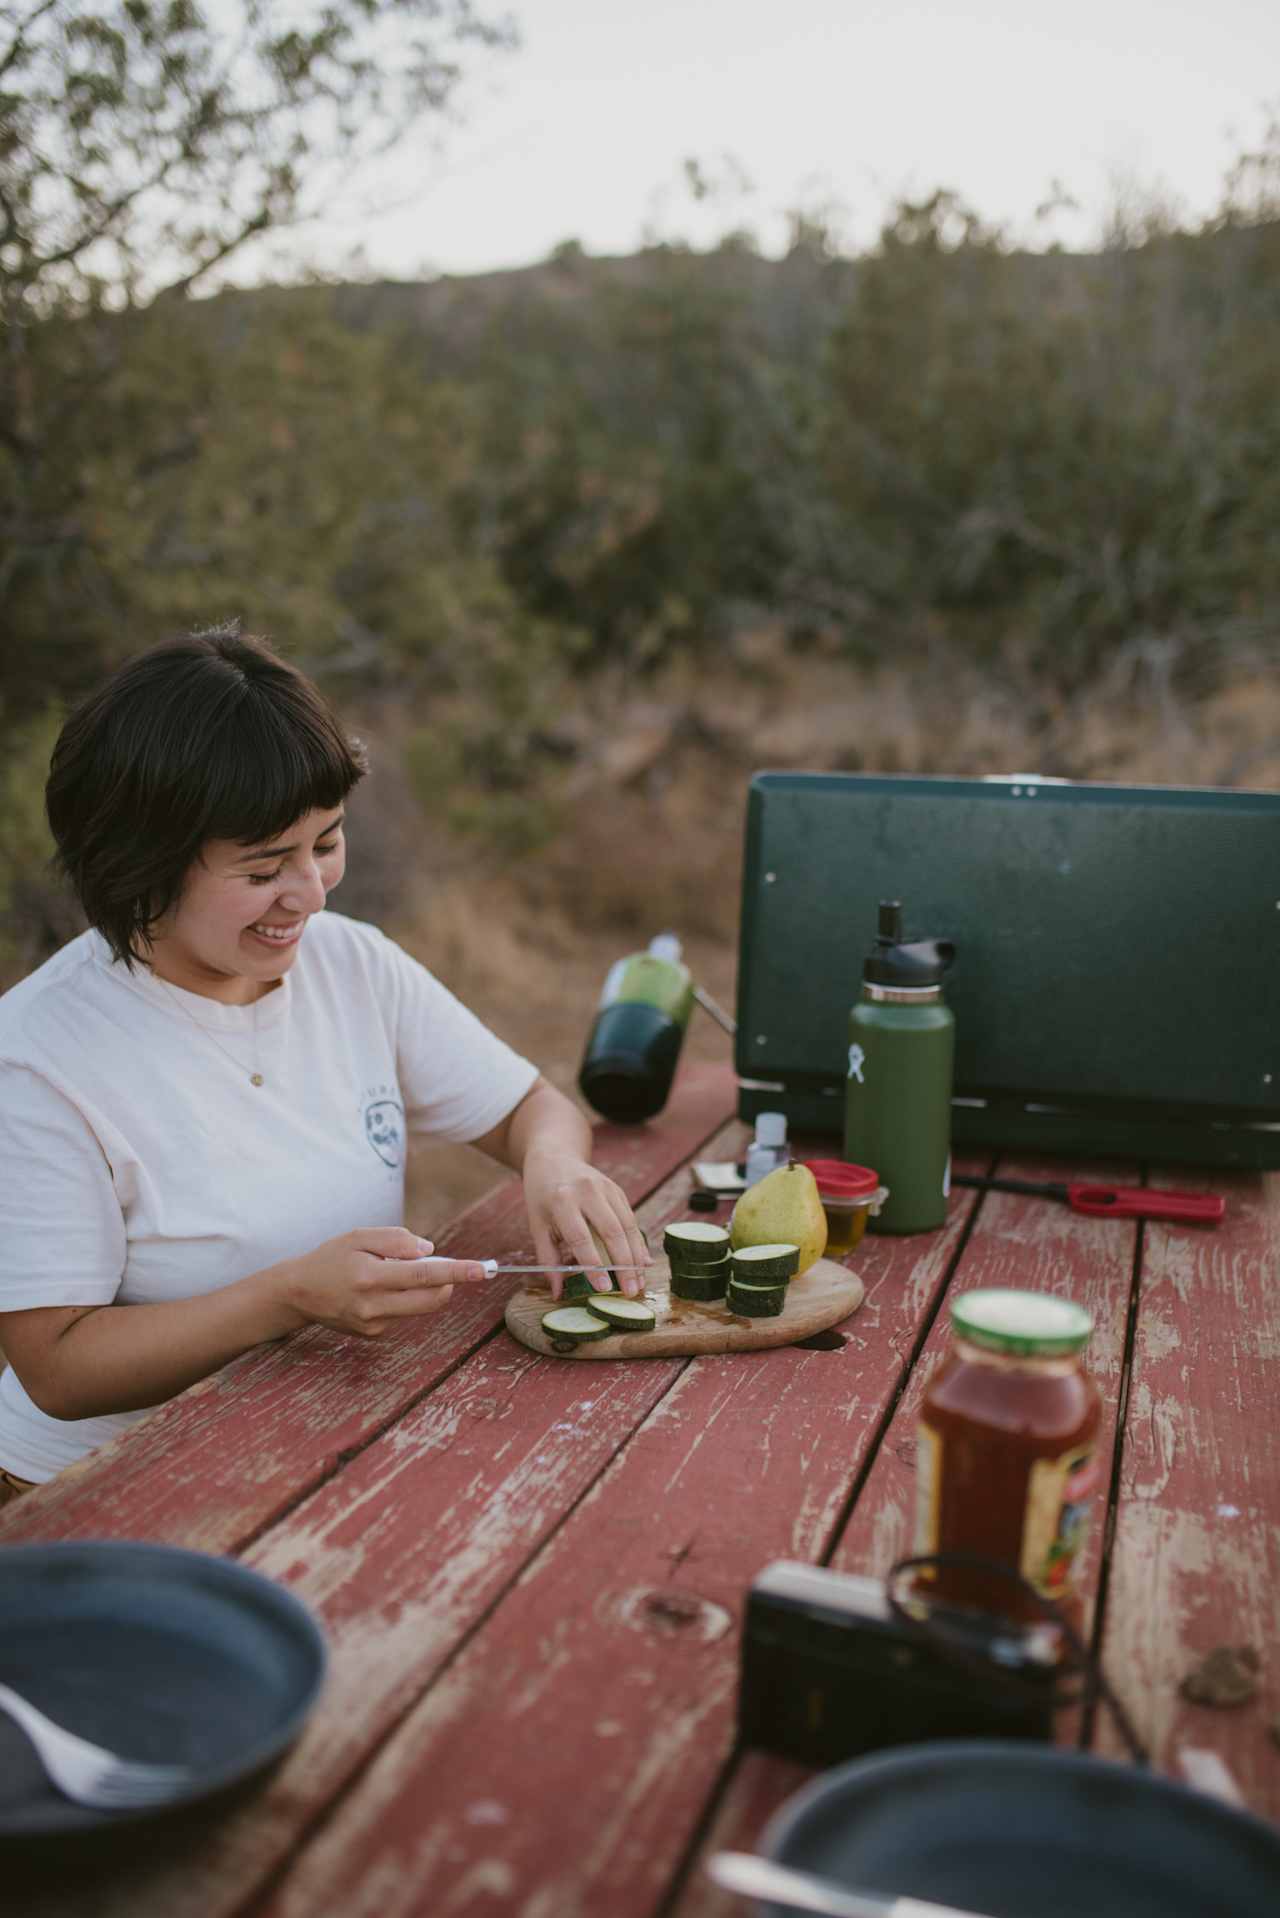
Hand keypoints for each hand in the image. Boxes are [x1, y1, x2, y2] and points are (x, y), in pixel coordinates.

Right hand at [271, 1228, 486, 1338]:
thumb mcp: (358, 1236)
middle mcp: (373, 1305)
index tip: (482, 1270)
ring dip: (422, 1288)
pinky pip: (403, 1313)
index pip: (424, 1275)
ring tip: (393, 1273)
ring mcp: (374, 1323)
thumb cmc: (331, 1258)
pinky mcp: (373, 1333)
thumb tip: (429, 1251)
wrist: (298, 1293)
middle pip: (431, 1299)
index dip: (457, 1272)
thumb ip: (395, 1240)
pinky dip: (402, 1297)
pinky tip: (377, 1290)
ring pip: (420, 1306)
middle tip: (442, 1265)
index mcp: (370, 1276)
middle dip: (448, 1282)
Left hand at [521, 1150, 650, 1298]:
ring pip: (628, 1226)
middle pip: (612, 1232)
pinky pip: (631, 1220)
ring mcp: (606, 1188)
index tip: (604, 1289)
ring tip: (639, 1283)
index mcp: (562, 1200)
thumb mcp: (537, 1226)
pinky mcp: (617, 1190)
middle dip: (624, 1265)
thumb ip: (548, 1260)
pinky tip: (642, 1263)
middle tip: (631, 1291)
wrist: (554, 1158)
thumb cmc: (542, 1196)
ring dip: (636, 1257)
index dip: (594, 1265)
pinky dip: (638, 1243)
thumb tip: (558, 1294)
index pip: (580, 1238)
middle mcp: (587, 1191)